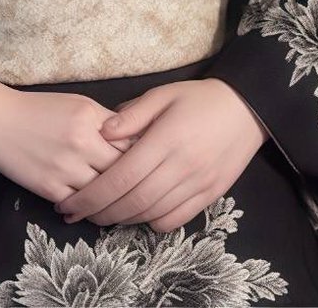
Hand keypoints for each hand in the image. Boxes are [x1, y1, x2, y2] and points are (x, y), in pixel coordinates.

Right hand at [0, 83, 139, 205]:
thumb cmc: (41, 109)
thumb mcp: (79, 104)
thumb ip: (107, 122)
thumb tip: (136, 141)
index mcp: (91, 118)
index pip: (131, 143)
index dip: (143, 155)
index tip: (150, 162)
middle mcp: (81, 143)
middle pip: (121, 171)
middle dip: (132, 180)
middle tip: (141, 188)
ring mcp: (65, 168)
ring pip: (103, 193)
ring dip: (112, 199)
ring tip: (119, 202)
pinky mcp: (50, 188)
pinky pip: (79, 205)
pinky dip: (87, 208)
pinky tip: (92, 208)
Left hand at [53, 78, 267, 232]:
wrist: (246, 109)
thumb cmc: (198, 98)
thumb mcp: (162, 94)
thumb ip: (132, 114)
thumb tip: (101, 132)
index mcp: (165, 139)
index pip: (121, 177)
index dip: (92, 195)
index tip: (70, 203)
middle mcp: (181, 167)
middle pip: (133, 201)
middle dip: (100, 213)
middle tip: (77, 214)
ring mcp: (197, 185)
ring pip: (152, 214)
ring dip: (122, 220)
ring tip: (101, 216)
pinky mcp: (210, 196)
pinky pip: (176, 221)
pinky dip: (152, 223)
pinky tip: (138, 214)